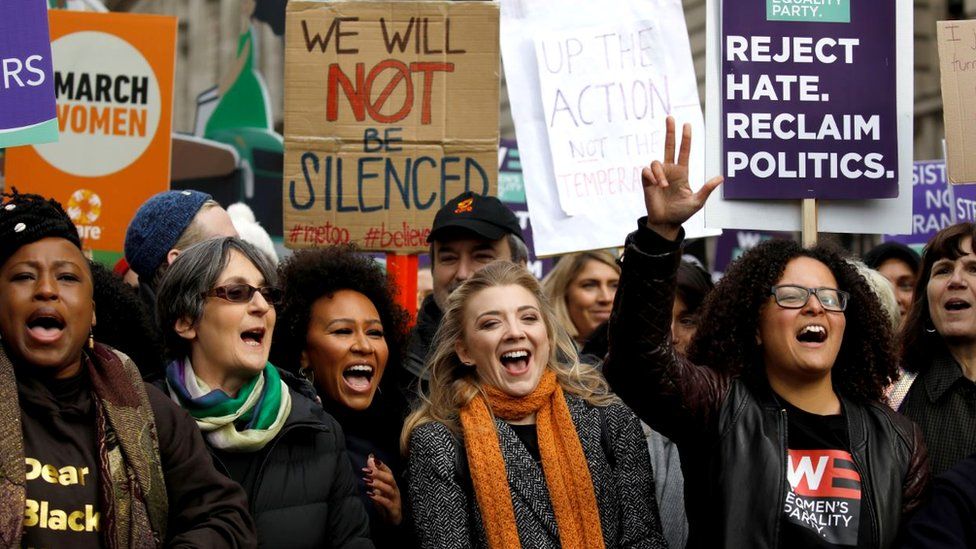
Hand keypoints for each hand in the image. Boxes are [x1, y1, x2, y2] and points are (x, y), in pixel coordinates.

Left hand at [364, 454, 401, 525]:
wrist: (393, 522)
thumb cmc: (385, 503)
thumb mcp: (378, 488)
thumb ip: (375, 474)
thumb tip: (370, 458)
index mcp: (392, 484)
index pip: (388, 471)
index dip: (381, 465)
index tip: (372, 459)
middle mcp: (395, 490)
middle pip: (390, 478)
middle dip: (378, 473)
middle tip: (366, 471)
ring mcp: (395, 499)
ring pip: (389, 489)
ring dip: (378, 484)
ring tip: (367, 482)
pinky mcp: (394, 509)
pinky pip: (388, 503)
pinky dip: (379, 499)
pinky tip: (371, 495)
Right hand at [642, 116, 722, 239]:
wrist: (665, 223)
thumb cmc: (682, 213)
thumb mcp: (697, 202)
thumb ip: (707, 189)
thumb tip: (721, 178)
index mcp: (682, 173)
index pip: (684, 151)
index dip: (685, 138)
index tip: (687, 124)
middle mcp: (669, 171)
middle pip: (668, 146)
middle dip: (670, 131)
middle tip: (670, 117)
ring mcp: (657, 175)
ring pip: (656, 162)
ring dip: (659, 173)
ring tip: (663, 186)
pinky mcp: (647, 182)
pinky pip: (646, 171)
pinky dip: (651, 176)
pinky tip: (656, 185)